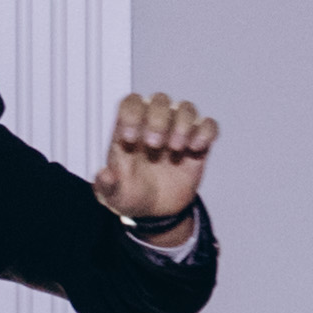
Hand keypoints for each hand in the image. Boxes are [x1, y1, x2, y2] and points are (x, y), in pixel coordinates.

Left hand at [96, 91, 217, 227]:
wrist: (155, 212)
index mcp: (129, 128)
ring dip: (183, 123)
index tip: (130, 139)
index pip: (131, 103)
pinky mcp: (199, 144)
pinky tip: (196, 148)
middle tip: (154, 144)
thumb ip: (106, 186)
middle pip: (160, 100)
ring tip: (176, 147)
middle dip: (158, 119)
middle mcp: (155, 124)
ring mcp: (178, 132)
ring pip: (186, 108)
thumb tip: (103, 175)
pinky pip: (209, 125)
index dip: (131, 114)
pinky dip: (206, 132)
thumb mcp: (113, 195)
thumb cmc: (131, 194)